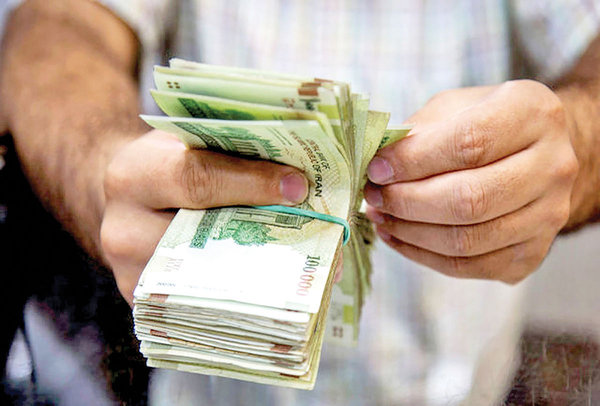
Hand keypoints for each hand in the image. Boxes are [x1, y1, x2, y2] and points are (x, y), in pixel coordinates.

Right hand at [100, 130, 307, 304]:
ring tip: (318, 265)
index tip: (299, 186)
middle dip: (270, 236)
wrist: (132, 198)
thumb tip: (302, 179)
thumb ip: (234, 154)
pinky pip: (205, 302)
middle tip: (322, 235)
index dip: (251, 183)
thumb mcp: (192, 143)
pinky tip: (287, 282)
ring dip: (269, 272)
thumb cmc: (171, 165)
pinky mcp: (149, 304)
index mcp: (135, 176)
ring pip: (210, 281)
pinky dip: (250, 292)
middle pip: (206, 239)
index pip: (196, 179)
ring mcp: (133, 276)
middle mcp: (124, 231)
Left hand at [365, 80, 577, 282]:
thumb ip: (417, 133)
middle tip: (373, 195)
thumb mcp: (452, 108)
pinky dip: (422, 255)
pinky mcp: (532, 254)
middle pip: (470, 199)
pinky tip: (397, 236)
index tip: (377, 169)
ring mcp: (548, 216)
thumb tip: (377, 166)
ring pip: (466, 240)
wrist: (534, 154)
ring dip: (410, 232)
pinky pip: (468, 266)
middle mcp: (553, 167)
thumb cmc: (484, 125)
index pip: (470, 144)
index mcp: (533, 115)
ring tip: (380, 215)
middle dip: (407, 201)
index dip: (414, 160)